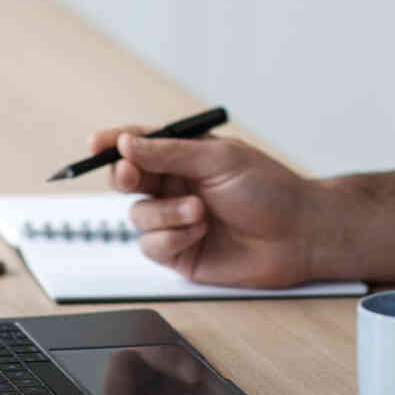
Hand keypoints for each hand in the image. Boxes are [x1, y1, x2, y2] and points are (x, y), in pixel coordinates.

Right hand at [85, 125, 324, 287]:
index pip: (139, 145)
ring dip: (165, 213)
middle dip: (125, 177)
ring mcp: (175, 220)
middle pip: (127, 180)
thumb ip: (169, 153)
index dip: (114, 143)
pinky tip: (199, 233)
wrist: (297, 233)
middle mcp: (175, 187)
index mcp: (184, 157)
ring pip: (137, 215)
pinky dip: (172, 238)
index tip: (97, 142)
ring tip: (199, 212)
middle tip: (132, 175)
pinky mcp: (179, 252)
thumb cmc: (269, 189)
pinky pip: (152, 245)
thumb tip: (127, 142)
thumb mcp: (219, 159)